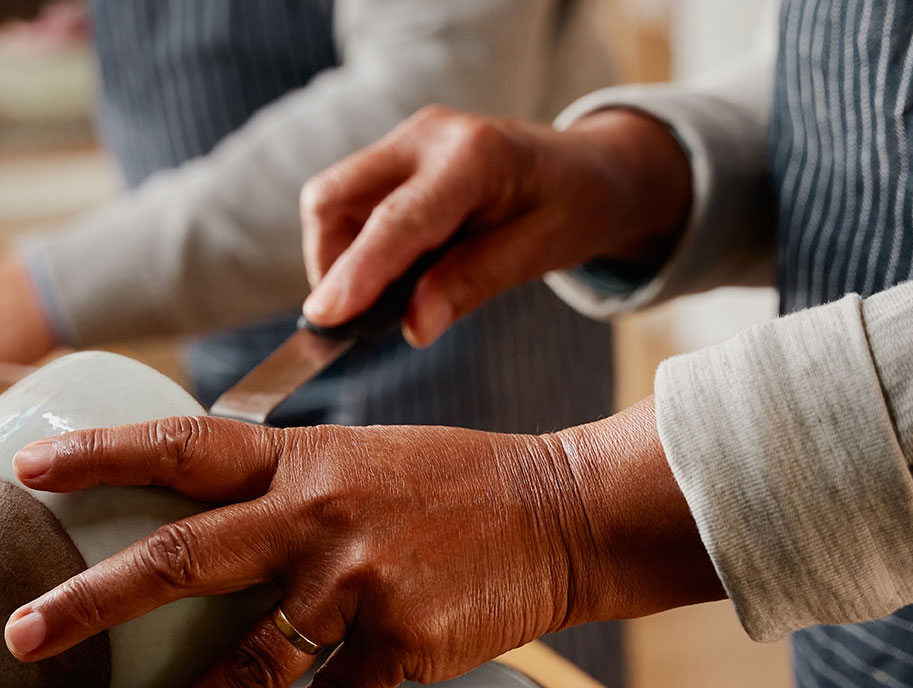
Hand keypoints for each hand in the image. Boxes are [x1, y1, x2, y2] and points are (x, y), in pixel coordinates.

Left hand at [1, 398, 721, 687]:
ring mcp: (358, 583)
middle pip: (182, 558)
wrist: (559, 513)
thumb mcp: (357, 454)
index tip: (28, 474)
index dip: (98, 457)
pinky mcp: (401, 643)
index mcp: (299, 461)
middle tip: (25, 632)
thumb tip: (203, 510)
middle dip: (92, 600)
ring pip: (249, 660)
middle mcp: (316, 516)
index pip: (180, 448)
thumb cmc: (453, 481)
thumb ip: (281, 482)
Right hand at [300, 105, 692, 346]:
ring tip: (386, 297)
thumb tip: (413, 328)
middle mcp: (427, 136)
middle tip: (357, 322)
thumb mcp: (539, 251)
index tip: (324, 319)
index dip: (356, 272)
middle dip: (332, 265)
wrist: (587, 167)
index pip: (397, 221)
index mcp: (474, 156)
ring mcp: (405, 140)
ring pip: (331, 202)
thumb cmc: (573, 207)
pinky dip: (353, 246)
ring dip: (340, 259)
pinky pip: (347, 204)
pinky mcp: (393, 155)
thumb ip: (473, 282)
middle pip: (334, 198)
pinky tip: (393, 272)